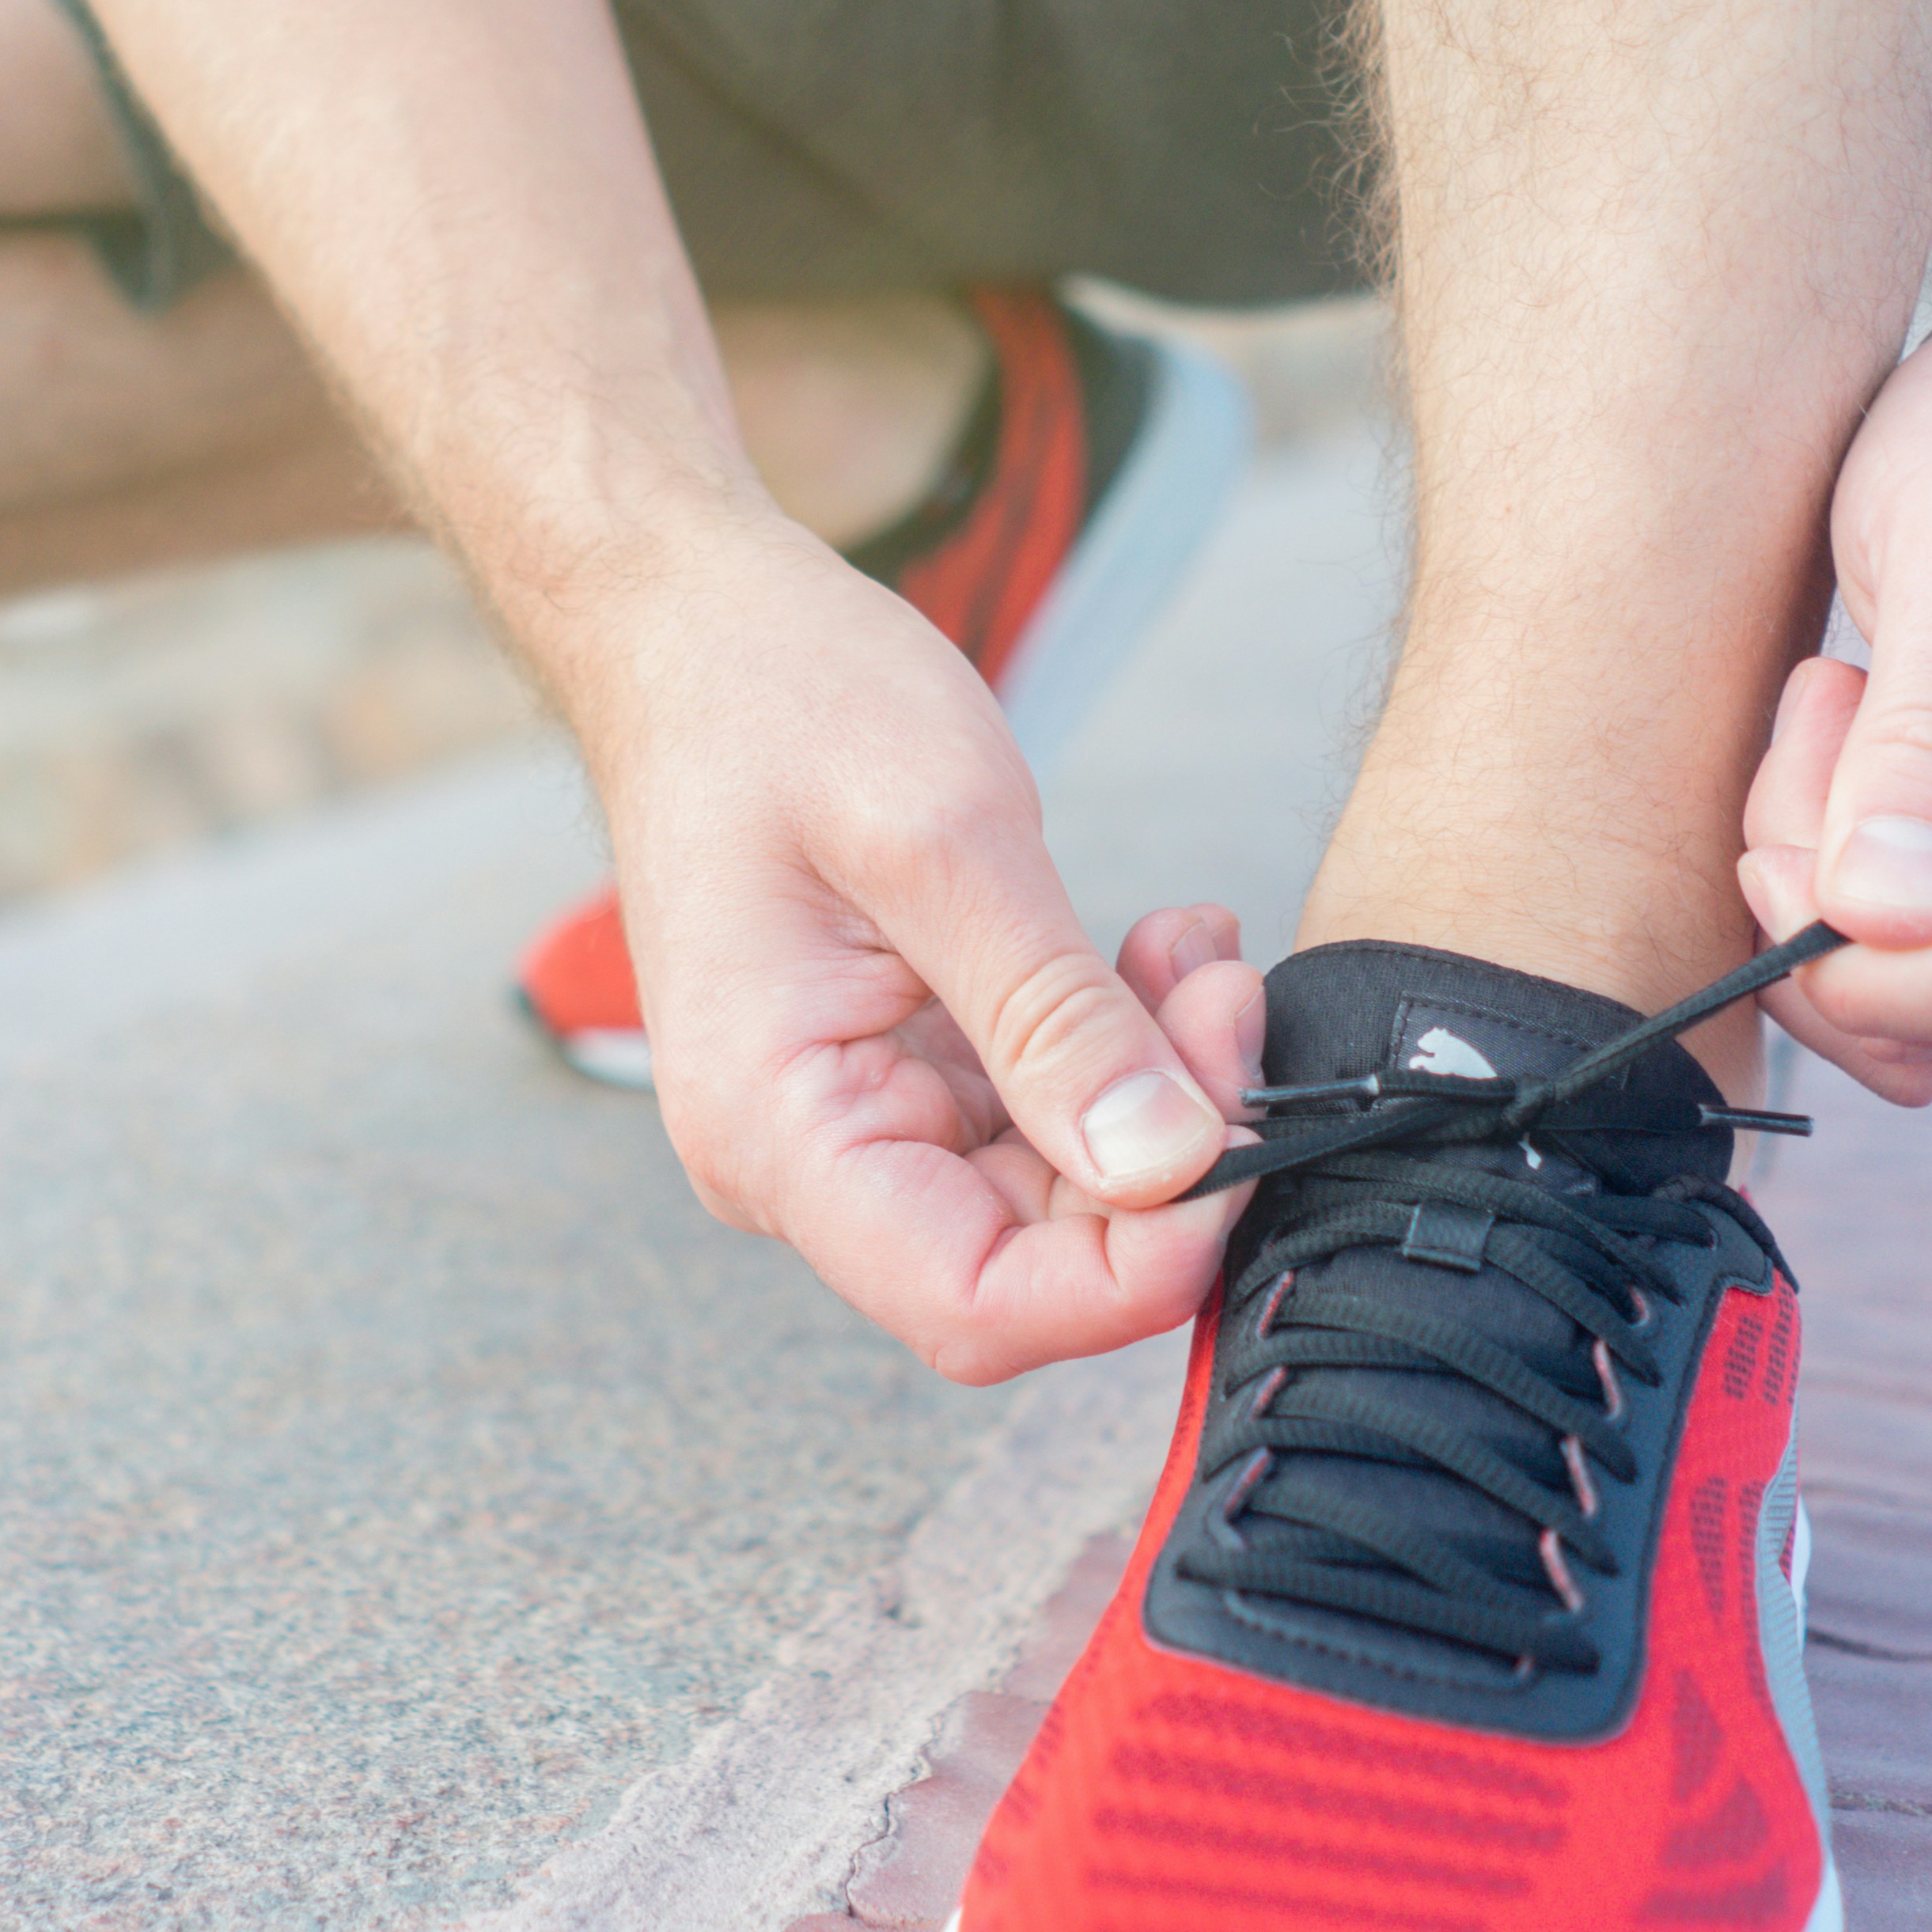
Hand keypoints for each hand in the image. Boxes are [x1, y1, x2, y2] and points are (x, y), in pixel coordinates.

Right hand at [561, 506, 1268, 1382]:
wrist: (693, 626)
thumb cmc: (778, 702)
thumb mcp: (944, 841)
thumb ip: (1056, 1019)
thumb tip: (1172, 1167)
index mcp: (775, 1132)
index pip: (976, 1305)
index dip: (1132, 1267)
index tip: (1238, 1138)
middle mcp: (801, 1160)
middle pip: (1032, 1260)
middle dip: (1164, 1153)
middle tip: (1227, 996)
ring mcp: (852, 1121)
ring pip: (1056, 1194)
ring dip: (1156, 1091)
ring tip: (1194, 953)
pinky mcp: (901, 1075)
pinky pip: (1040, 1120)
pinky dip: (1120, 1051)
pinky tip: (1157, 954)